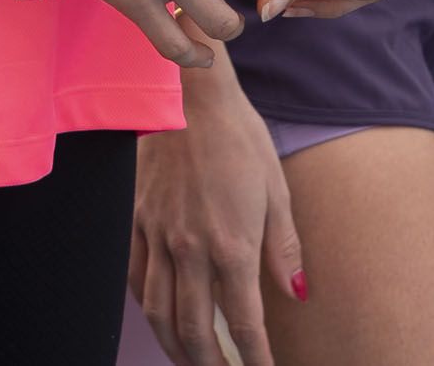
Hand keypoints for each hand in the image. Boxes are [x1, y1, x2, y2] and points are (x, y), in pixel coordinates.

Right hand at [129, 58, 301, 365]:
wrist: (185, 94)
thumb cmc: (237, 136)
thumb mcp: (276, 188)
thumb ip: (284, 248)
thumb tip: (298, 293)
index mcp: (231, 244)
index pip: (243, 322)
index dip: (254, 358)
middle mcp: (190, 248)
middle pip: (193, 330)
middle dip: (210, 365)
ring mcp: (157, 235)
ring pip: (158, 313)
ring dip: (175, 347)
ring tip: (191, 360)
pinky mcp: (136, 219)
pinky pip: (136, 278)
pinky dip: (148, 308)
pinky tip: (160, 316)